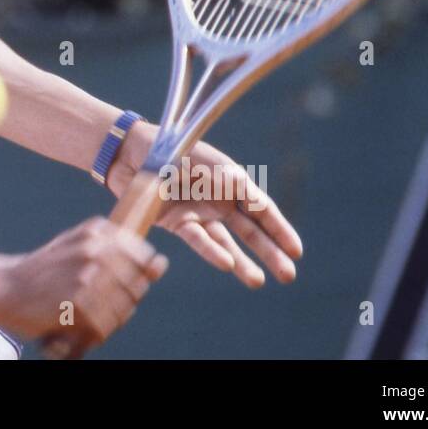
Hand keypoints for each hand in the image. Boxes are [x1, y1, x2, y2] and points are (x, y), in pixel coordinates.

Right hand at [0, 217, 167, 355]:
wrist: (3, 287)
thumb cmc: (44, 272)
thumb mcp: (79, 249)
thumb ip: (120, 254)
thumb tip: (161, 264)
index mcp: (97, 231)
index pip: (144, 258)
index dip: (133, 278)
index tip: (110, 285)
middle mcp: (95, 248)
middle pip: (137, 287)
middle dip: (121, 303)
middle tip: (92, 306)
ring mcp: (87, 274)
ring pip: (124, 309)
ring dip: (109, 321)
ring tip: (84, 318)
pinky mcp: (78, 300)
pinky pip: (106, 326)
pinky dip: (96, 333)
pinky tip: (78, 327)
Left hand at [107, 129, 302, 288]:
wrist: (131, 151)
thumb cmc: (170, 146)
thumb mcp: (201, 157)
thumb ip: (223, 175)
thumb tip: (244, 190)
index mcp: (231, 180)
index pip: (262, 208)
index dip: (280, 229)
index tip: (296, 251)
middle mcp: (219, 200)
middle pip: (250, 230)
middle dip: (270, 252)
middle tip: (288, 275)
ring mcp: (199, 213)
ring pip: (226, 242)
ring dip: (242, 261)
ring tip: (258, 282)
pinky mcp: (177, 222)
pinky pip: (198, 239)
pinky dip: (212, 251)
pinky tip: (227, 264)